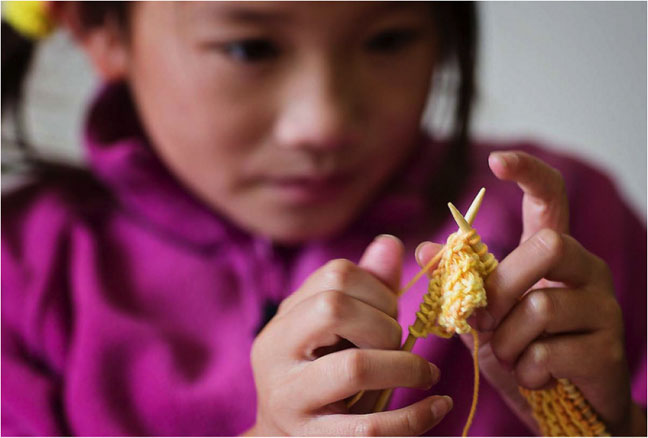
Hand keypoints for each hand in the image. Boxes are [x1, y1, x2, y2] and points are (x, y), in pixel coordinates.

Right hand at [246, 235, 452, 435]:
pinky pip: (371, 428)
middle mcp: (275, 354)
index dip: (378, 288)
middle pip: (333, 308)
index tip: (391, 312)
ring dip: (404, 366)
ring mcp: (290, 400)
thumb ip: (364, 289)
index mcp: (283, 320)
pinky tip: (438, 405)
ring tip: (422, 374)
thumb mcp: (335, 332)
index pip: (334, 275)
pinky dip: (417, 415)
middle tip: (397, 344)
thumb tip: (391, 243)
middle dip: (384, 324)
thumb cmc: (319, 377)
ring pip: (354, 367)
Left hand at [417, 151, 642, 434]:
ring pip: (539, 306)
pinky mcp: (607, 349)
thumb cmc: (523, 350)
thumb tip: (422, 249)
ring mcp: (603, 308)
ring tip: (510, 356)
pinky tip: (532, 376)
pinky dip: (524, 370)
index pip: (550, 197)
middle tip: (484, 320)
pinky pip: (547, 351)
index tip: (496, 161)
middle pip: (547, 246)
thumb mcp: (485, 315)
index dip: (528, 173)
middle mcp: (586, 269)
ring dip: (507, 340)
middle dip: (502, 286)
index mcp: (554, 254)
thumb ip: (459, 283)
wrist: (566, 408)